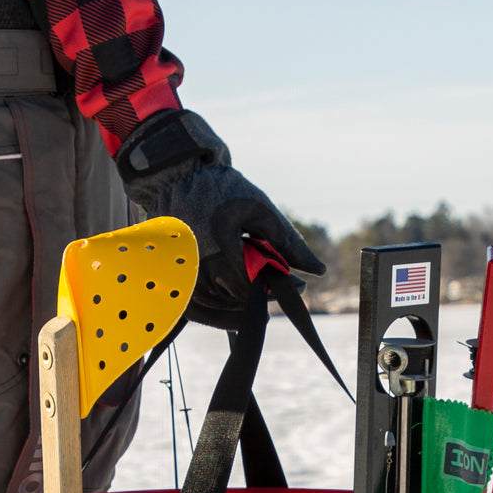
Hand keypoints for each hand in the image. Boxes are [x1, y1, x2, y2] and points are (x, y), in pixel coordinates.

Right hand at [115, 109, 323, 328]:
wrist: (177, 178)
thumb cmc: (222, 190)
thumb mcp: (260, 209)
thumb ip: (288, 242)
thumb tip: (319, 271)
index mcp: (221, 239)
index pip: (257, 280)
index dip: (279, 288)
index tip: (299, 287)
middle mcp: (197, 260)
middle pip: (238, 296)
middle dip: (264, 296)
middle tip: (281, 289)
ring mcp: (182, 273)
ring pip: (219, 307)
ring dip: (243, 307)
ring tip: (260, 292)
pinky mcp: (173, 280)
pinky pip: (199, 310)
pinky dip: (219, 314)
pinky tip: (239, 311)